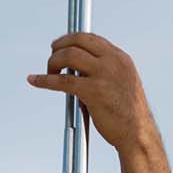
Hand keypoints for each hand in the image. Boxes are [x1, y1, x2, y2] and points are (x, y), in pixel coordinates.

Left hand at [27, 34, 153, 151]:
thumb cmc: (128, 114)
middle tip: (52, 56)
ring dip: (53, 61)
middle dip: (59, 46)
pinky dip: (45, 80)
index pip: (90, 38)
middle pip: (78, 40)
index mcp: (120, 58)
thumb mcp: (122, 82)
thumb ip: (103, 71)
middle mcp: (113, 61)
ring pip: (68, 56)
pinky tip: (35, 80)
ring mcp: (104, 75)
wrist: (138, 133)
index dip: (71, 39)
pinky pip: (62, 81)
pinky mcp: (94, 91)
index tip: (60, 46)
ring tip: (49, 72)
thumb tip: (77, 70)